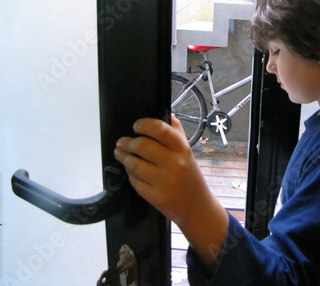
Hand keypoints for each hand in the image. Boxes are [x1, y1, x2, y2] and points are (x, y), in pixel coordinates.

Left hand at [114, 116, 227, 268]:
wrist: (197, 207)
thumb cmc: (190, 176)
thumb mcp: (187, 151)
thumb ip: (176, 132)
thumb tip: (164, 112)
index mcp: (182, 149)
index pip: (160, 129)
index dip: (144, 124)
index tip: (136, 126)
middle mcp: (175, 164)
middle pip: (141, 146)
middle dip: (128, 143)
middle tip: (123, 142)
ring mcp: (165, 182)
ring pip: (134, 164)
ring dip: (125, 158)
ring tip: (123, 155)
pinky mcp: (156, 197)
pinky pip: (134, 181)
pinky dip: (131, 175)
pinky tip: (134, 173)